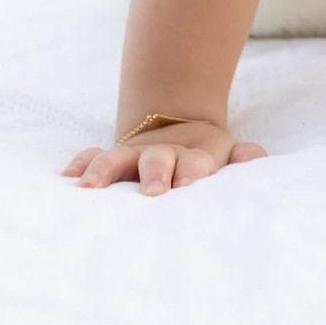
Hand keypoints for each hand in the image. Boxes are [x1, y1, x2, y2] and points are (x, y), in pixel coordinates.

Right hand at [61, 120, 267, 194]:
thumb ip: (242, 158)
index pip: (193, 164)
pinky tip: (68, 175)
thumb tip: (257, 157)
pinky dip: (83, 163)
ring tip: (87, 186)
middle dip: (153, 174)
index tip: (188, 184)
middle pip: (156, 160)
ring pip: (117, 157)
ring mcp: (134, 156)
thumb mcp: (228, 156)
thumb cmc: (207, 160)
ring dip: (104, 169)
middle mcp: (161, 156)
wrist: (184, 132)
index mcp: (193, 159)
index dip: (191, 171)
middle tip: (151, 192)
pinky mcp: (114, 160)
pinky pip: (95, 156)